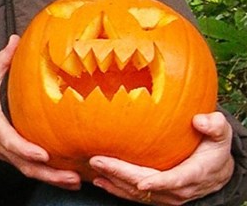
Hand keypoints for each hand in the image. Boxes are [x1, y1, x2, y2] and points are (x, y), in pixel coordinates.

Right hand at [0, 35, 81, 190]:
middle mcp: (0, 145)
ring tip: (76, 181)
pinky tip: (70, 179)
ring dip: (53, 179)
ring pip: (29, 172)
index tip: (42, 154)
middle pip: (24, 164)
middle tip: (72, 176)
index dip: (25, 149)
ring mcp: (7, 155)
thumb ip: (2, 61)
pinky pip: (31, 171)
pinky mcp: (14, 159)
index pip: (9, 140)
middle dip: (48, 173)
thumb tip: (15, 39)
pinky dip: (49, 177)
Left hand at [90, 112, 233, 204]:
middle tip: (98, 160)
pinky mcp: (158, 196)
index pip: (176, 180)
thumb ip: (214, 126)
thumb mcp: (221, 134)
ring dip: (115, 182)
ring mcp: (168, 195)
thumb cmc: (214, 148)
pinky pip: (135, 196)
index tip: (141, 183)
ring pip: (138, 193)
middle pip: (147, 185)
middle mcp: (180, 189)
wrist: (217, 171)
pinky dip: (117, 189)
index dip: (159, 182)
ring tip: (95, 169)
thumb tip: (200, 120)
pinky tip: (101, 181)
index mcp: (195, 173)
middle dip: (121, 175)